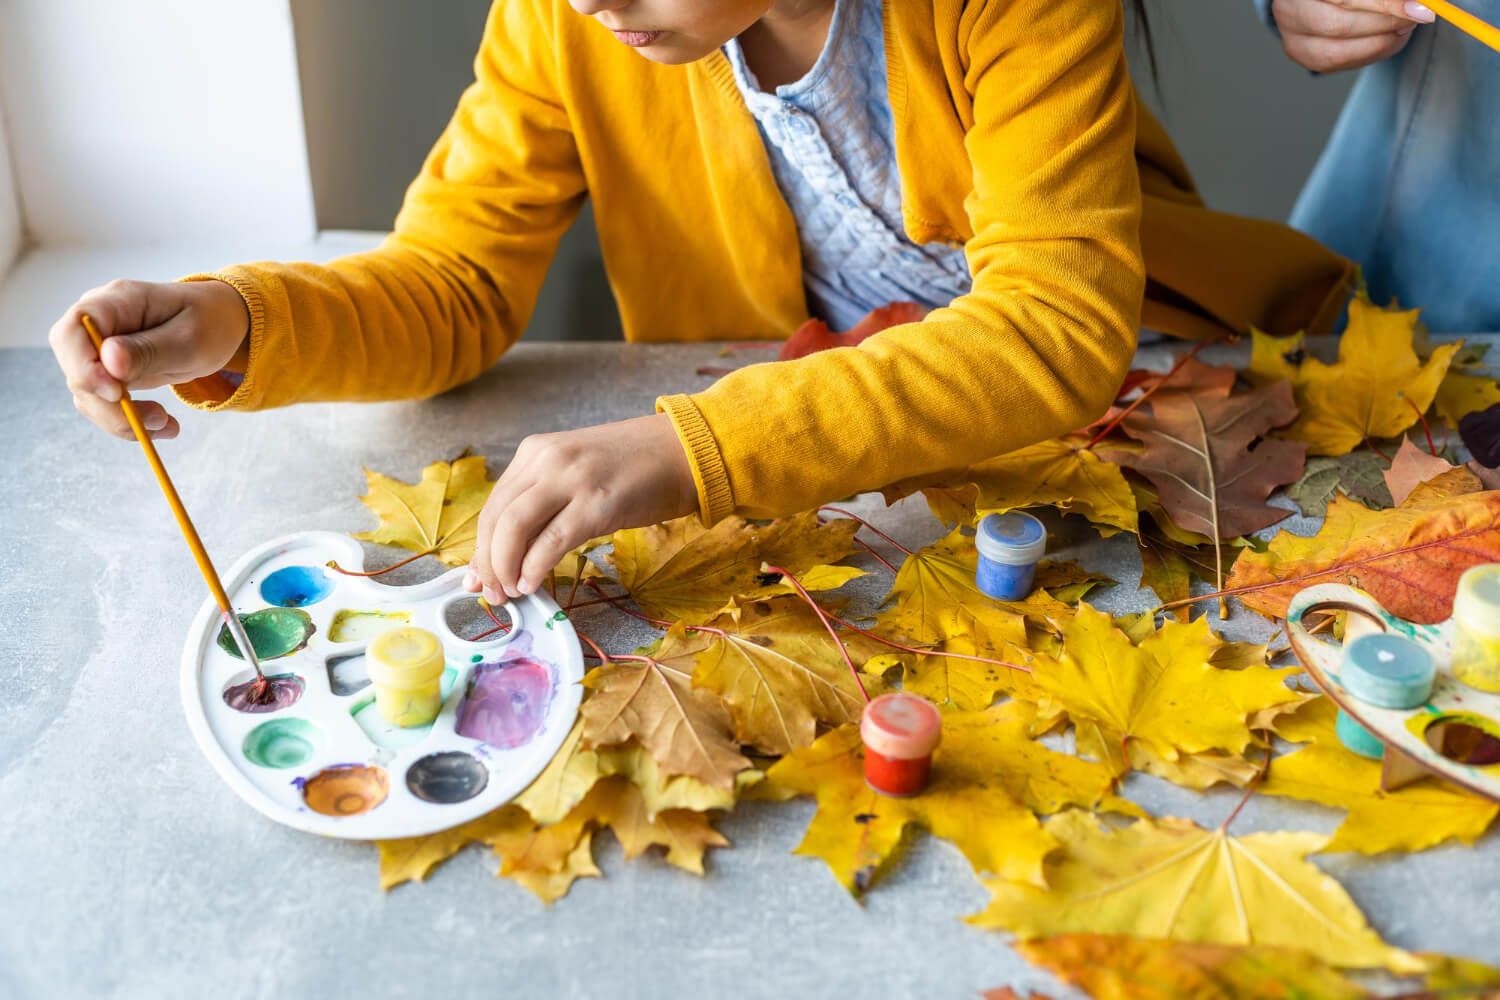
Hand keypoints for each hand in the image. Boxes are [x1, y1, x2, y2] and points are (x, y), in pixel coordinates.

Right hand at [49, 278, 249, 440]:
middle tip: (156, 419)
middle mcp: (100, 323)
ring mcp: (101, 348)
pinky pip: (105, 403)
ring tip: (166, 424)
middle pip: (76, 368)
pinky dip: (131, 421)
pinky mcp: (110, 372)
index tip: (116, 393)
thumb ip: (149, 350)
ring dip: (122, 419)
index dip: (83, 366)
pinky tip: (163, 426)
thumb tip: (108, 360)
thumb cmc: (209, 321)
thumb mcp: (191, 338)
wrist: (221, 322)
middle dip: (109, 405)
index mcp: (117, 301)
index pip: (72, 332)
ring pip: (88, 394)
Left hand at [464, 414, 698, 600]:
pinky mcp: (597, 503)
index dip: (480, 547)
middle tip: (491, 594)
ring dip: (504, 569)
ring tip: (511, 593)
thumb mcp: (575, 473)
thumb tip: (506, 553)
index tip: (476, 578)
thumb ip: (541, 502)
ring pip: (513, 529)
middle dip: (487, 563)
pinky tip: (532, 584)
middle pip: (496, 518)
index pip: (493, 505)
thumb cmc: (633, 468)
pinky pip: (550, 542)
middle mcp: (547, 459)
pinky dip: (534, 568)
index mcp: (536, 451)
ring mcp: (572, 479)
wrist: (683, 451)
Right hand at [1272, 0, 1433, 71]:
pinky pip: (1337, 65)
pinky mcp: (1301, 55)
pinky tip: (1388, 38)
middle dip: (1384, 24)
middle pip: (1337, 26)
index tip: (1419, 8)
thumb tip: (1417, 5)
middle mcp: (1288, 10)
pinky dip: (1370, 54)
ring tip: (1404, 27)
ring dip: (1379, 44)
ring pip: (1335, 53)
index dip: (1385, 5)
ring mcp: (1291, 36)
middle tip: (1415, 17)